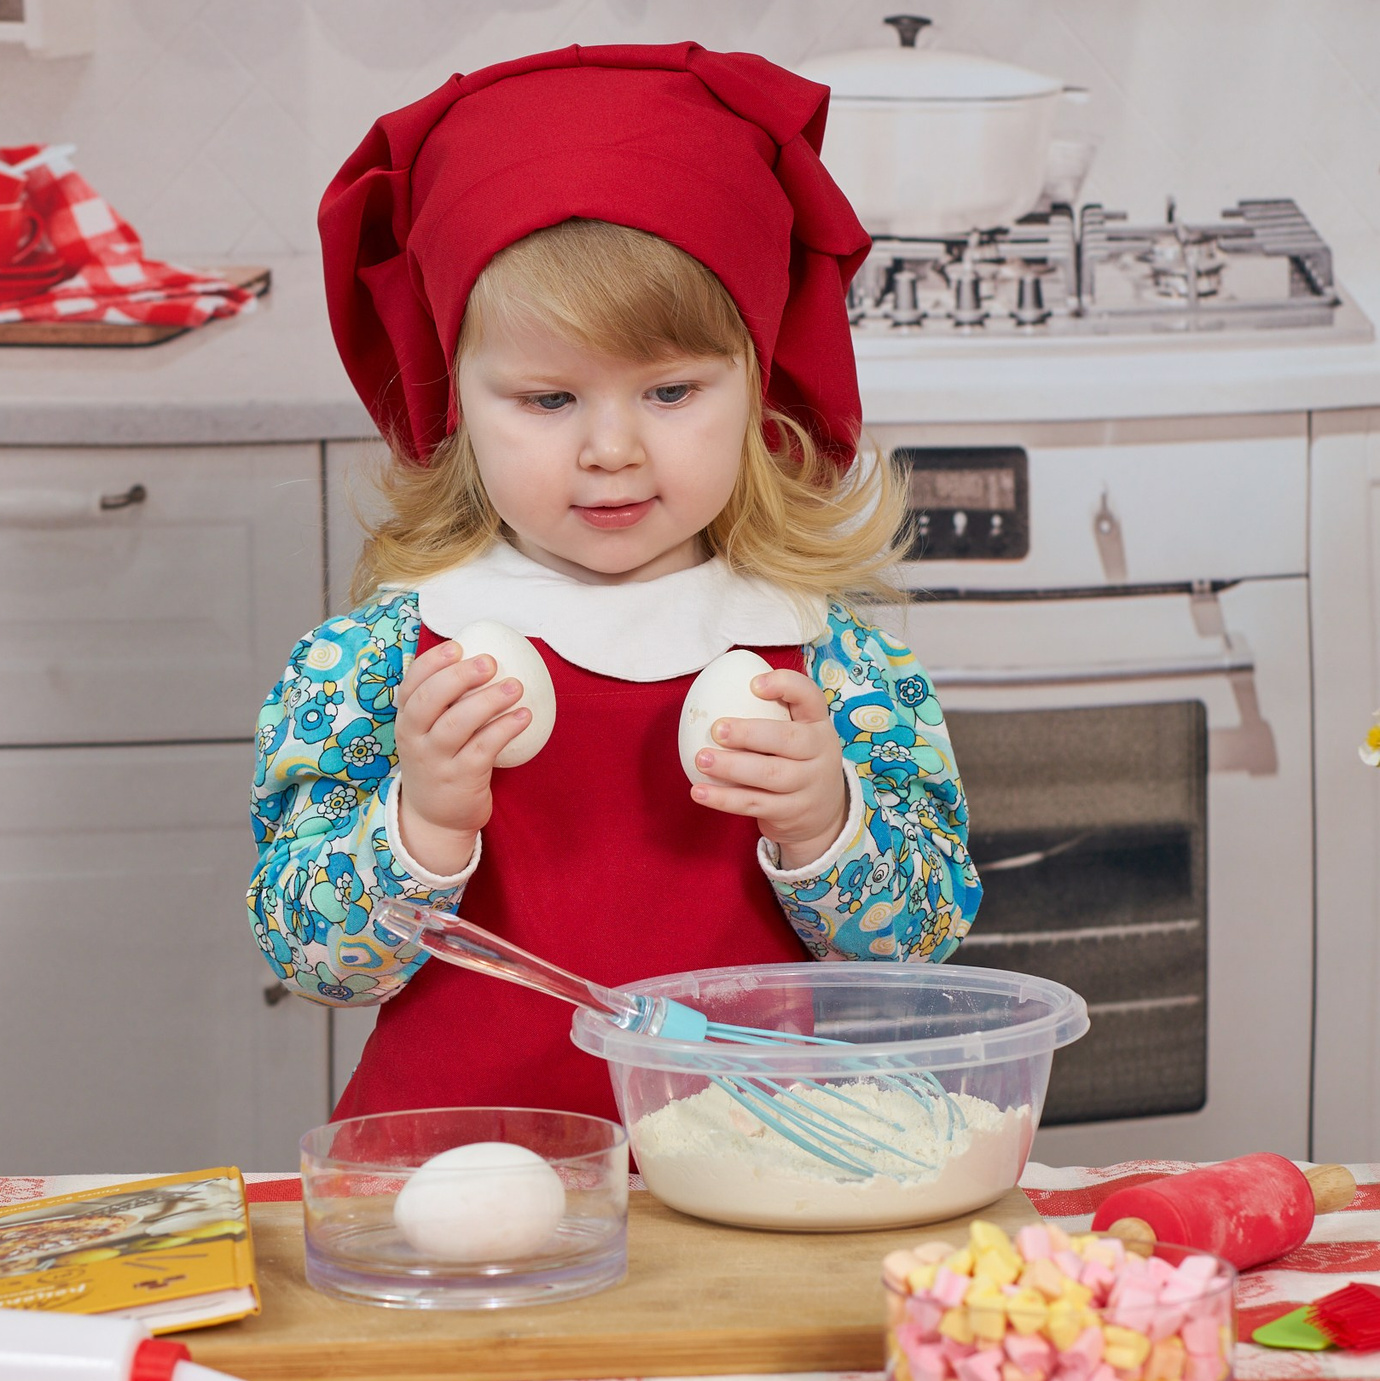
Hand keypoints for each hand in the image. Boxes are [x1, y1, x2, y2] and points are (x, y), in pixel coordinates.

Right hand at [393, 639, 530, 875]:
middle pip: (429, 700)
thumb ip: (445, 700)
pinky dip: (505, 729)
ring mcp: (436, 760)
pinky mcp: (461, 778)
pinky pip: (484, 748)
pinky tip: (524, 716)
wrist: (436, 818)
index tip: (458, 646)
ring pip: (457, 723)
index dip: (432, 662)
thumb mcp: (429, 732)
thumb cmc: (440, 760)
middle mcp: (415, 739)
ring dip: (488, 701)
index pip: (411, 684)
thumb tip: (481, 657)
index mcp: (407, 720)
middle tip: (490, 662)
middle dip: (459, 676)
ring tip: (516, 687)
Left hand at [690, 669, 848, 870]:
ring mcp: (808, 785)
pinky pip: (754, 804)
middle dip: (750, 733)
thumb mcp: (798, 732)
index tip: (753, 684)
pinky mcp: (791, 812)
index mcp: (818, 724)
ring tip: (701, 759)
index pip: (810, 697)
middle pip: (788, 740)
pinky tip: (699, 791)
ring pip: (770, 775)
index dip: (785, 686)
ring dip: (731, 767)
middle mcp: (820, 753)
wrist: (824, 813)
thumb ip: (770, 711)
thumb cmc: (797, 759)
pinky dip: (724, 799)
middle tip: (717, 729)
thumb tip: (714, 688)